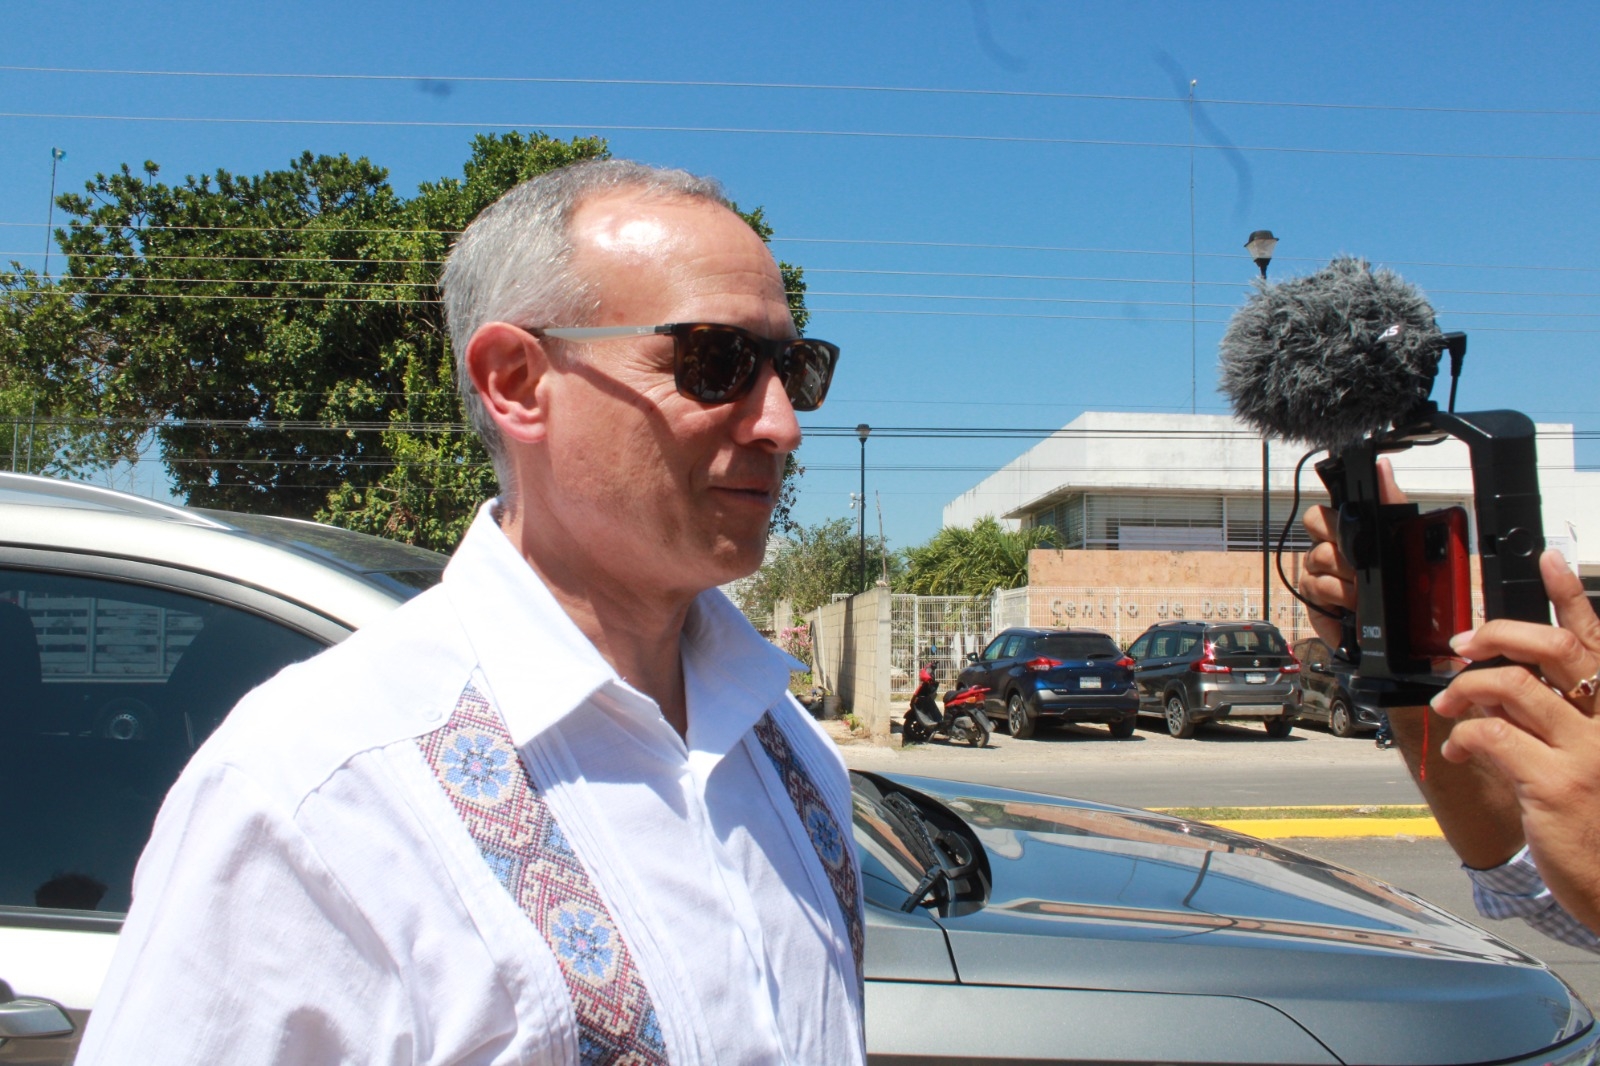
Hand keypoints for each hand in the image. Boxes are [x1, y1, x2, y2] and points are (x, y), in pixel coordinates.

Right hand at [1298, 458, 1406, 647]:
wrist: (1402, 634)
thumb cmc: (1400, 583)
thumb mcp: (1401, 534)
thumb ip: (1391, 500)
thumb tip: (1381, 466)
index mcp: (1344, 533)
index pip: (1320, 513)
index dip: (1331, 519)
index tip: (1348, 528)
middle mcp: (1325, 550)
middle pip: (1313, 530)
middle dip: (1341, 546)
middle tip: (1362, 562)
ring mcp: (1315, 576)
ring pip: (1318, 560)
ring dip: (1347, 578)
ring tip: (1366, 591)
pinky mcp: (1313, 602)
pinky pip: (1317, 590)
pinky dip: (1341, 599)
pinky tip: (1354, 607)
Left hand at [1433, 549, 1599, 930]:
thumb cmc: (1598, 820)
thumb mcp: (1582, 755)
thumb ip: (1549, 715)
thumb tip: (1495, 683)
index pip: (1594, 640)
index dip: (1570, 595)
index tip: (1547, 557)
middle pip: (1552, 649)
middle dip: (1497, 633)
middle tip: (1463, 643)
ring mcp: (1586, 752)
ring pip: (1511, 685)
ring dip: (1465, 687)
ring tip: (1448, 702)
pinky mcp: (1554, 784)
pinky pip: (1490, 734)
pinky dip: (1463, 735)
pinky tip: (1460, 749)